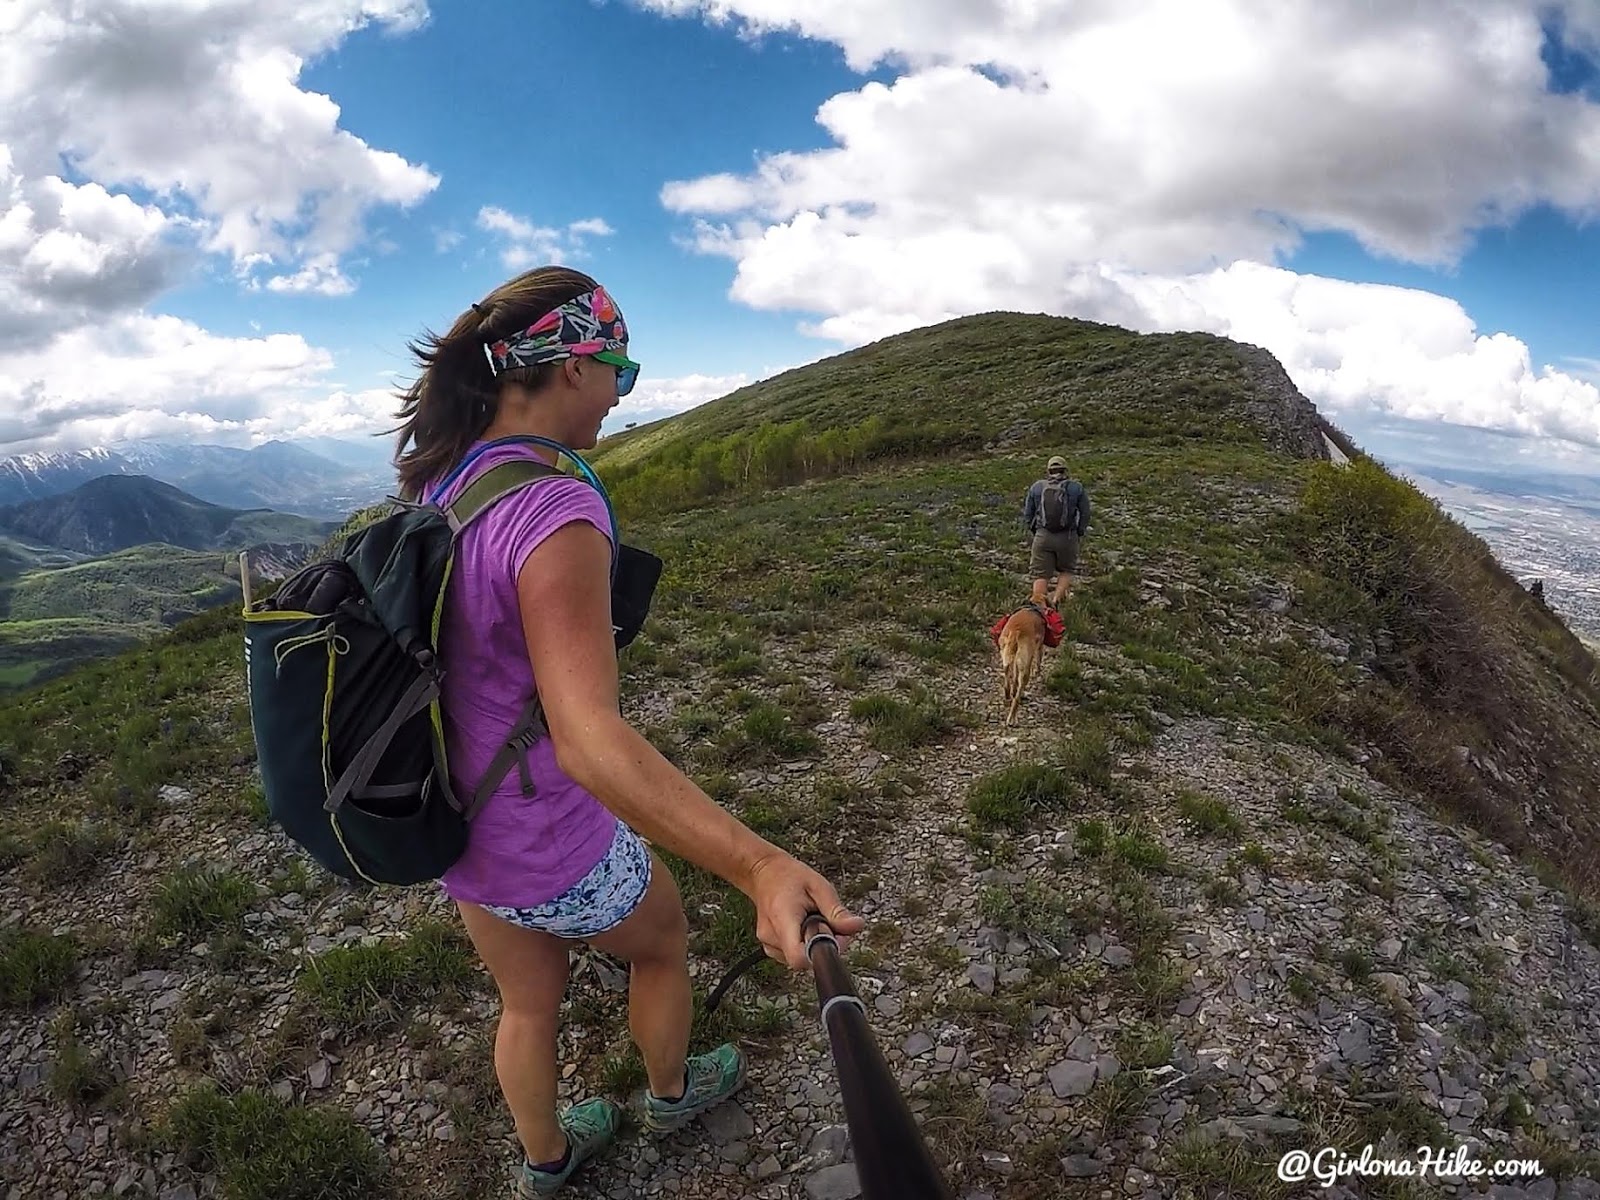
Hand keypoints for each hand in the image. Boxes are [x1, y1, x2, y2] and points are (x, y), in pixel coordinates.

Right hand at [746, 851, 864, 969]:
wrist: (764, 873)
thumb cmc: (789, 876)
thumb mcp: (819, 886)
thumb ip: (836, 910)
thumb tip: (855, 927)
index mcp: (783, 918)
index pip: (799, 958)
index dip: (821, 953)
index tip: (832, 938)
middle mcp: (771, 935)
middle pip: (804, 959)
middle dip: (822, 944)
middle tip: (826, 922)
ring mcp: (768, 943)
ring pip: (799, 958)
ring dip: (811, 944)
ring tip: (810, 920)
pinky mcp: (769, 946)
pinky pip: (792, 954)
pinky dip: (802, 944)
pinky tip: (801, 926)